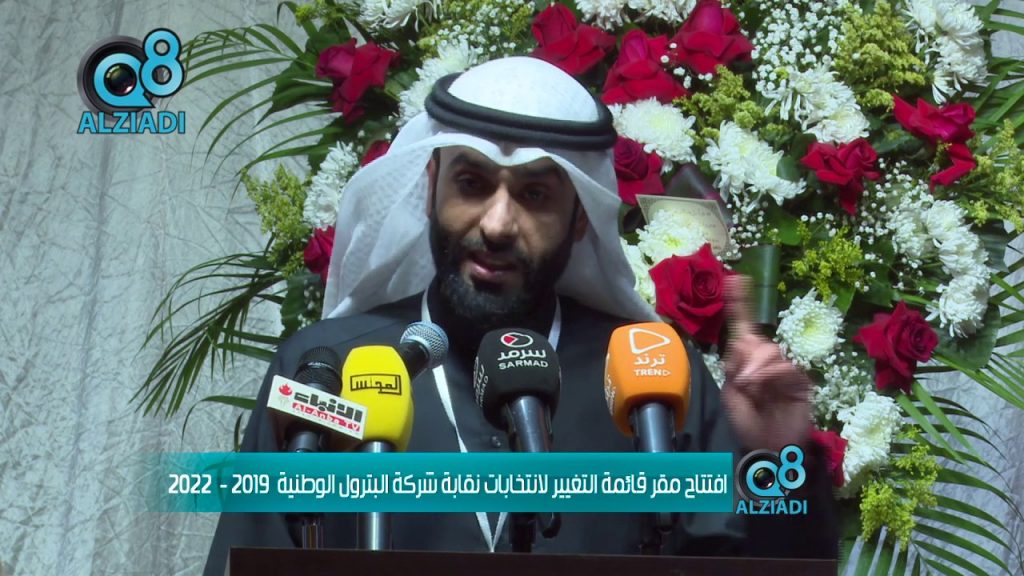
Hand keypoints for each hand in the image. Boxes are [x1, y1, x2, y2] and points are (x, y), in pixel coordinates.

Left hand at [720, 275, 811, 451]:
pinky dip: (773, 374)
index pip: (744, 328)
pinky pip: (788, 367)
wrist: (769, 447)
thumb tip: (743, 342)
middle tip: (741, 378)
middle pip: (757, 340)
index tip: (735, 280)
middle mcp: (766, 360)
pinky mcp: (801, 380)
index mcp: (747, 360)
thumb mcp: (732, 393)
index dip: (740, 304)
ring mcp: (785, 369)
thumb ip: (734, 366)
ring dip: (758, 366)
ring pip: (772, 351)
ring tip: (750, 385)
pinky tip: (765, 387)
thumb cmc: (749, 421)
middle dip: (747, 355)